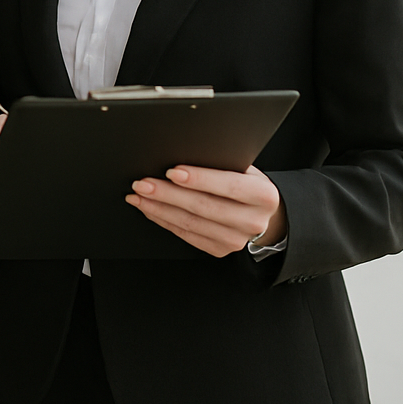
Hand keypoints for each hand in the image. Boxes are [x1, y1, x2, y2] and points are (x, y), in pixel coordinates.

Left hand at [125, 164, 285, 257]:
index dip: (199, 179)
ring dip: (159, 208)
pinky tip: (149, 208)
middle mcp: (252, 221)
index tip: (172, 171)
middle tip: (143, 183)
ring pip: (190, 223)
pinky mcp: (220, 250)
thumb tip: (184, 153)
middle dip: (168, 194)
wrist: (263, 216)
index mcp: (263, 196)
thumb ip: (223, 163)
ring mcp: (235, 240)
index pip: (228, 186)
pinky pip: (186, 234)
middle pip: (203, 207)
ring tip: (138, 195)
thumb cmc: (248, 185)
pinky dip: (164, 220)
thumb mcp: (246, 169)